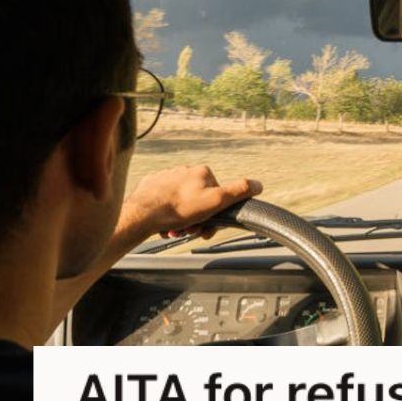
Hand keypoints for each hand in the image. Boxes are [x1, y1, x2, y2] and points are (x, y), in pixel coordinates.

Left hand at [120, 165, 262, 240]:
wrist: (143, 214)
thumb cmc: (179, 209)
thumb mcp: (216, 202)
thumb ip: (238, 192)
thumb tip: (258, 184)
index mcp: (202, 173)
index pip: (217, 195)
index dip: (214, 214)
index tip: (206, 226)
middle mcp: (185, 170)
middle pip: (199, 201)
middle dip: (196, 220)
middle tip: (188, 231)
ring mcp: (167, 177)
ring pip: (182, 203)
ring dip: (181, 220)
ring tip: (174, 229)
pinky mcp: (152, 185)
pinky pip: (165, 201)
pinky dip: (167, 214)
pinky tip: (163, 223)